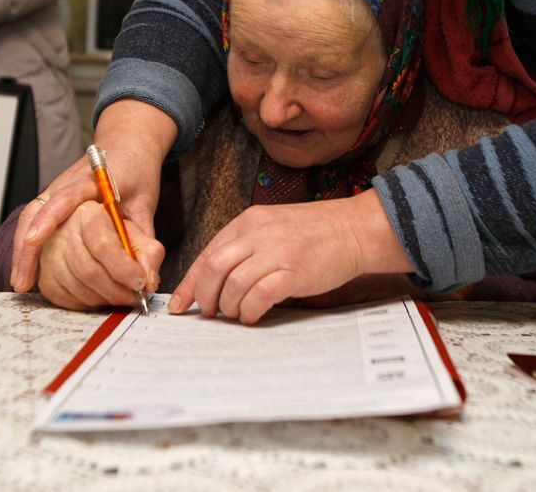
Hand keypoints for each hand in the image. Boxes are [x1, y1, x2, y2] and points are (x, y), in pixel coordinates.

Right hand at [11, 99, 177, 294]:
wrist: (127, 145)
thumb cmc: (136, 172)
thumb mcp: (146, 204)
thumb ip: (144, 241)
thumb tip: (147, 279)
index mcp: (95, 177)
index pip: (68, 196)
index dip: (50, 219)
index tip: (35, 239)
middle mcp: (68, 182)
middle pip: (40, 211)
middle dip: (30, 248)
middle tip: (24, 281)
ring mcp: (57, 189)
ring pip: (31, 217)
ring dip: (23, 250)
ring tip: (20, 282)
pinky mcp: (52, 198)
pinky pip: (32, 220)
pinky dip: (26, 245)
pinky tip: (25, 271)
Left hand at [168, 189, 414, 323]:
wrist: (354, 229)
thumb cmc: (316, 233)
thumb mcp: (273, 228)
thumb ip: (246, 247)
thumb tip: (217, 280)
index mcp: (249, 221)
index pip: (207, 253)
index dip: (191, 283)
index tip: (181, 304)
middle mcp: (258, 233)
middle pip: (214, 268)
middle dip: (205, 297)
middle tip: (210, 312)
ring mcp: (276, 252)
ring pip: (233, 284)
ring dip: (229, 306)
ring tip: (236, 313)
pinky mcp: (294, 272)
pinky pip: (259, 296)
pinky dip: (250, 310)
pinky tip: (253, 314)